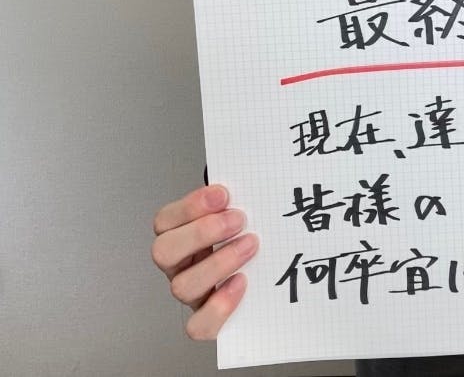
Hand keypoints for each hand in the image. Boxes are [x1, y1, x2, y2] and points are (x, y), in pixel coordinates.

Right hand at [151, 185, 258, 339]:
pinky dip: (219, 306)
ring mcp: (190, 293)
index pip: (165, 220)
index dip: (191, 206)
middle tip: (238, 219)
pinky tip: (242, 283)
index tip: (223, 194)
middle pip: (163, 252)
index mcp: (178, 234)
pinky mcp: (206, 319)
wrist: (263, 267)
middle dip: (202, 232)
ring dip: (218, 263)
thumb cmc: (245, 232)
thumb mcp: (237, 208)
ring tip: (250, 245)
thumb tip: (252, 176)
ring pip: (181, 286)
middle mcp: (178, 264)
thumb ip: (237, 195)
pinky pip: (198, 325)